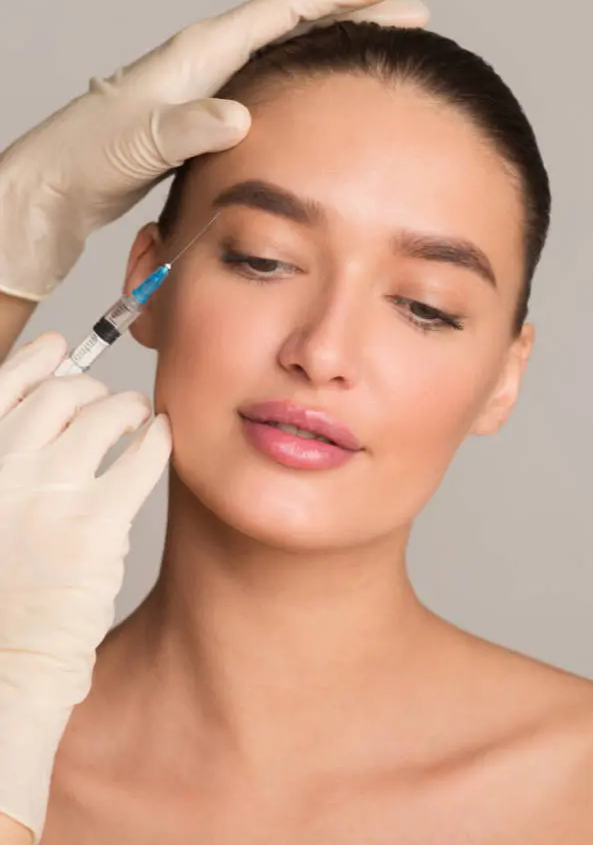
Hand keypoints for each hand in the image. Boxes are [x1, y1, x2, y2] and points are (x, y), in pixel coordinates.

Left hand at [0, 0, 427, 301]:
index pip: (285, 10)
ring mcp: (208, 85)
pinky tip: (319, 98)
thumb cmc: (91, 157)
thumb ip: (188, 125)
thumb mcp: (140, 141)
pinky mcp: (204, 115)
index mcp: (201, 53)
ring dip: (333, 46)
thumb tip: (238, 114)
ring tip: (377, 49)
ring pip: (286, 53)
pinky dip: (304, 81)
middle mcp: (208, 59)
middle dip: (353, 13)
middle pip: (295, 22)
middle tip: (408, 15)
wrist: (60, 183)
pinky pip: (269, 86)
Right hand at [0, 332, 170, 842]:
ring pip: (106, 414)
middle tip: (108, 403)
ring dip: (128, 409)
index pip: (10, 377)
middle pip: (65, 392)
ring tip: (137, 418)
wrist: (2, 659)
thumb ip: (7, 453)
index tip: (63, 352)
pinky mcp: (98, 523)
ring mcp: (51, 489)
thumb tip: (44, 392)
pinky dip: (156, 438)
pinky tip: (158, 439)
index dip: (43, 358)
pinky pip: (142, 455)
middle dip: (93, 390)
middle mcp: (6, 461)